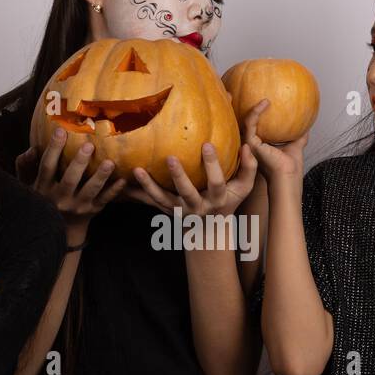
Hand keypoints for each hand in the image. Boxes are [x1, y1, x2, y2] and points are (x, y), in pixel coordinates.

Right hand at [17, 129, 124, 242]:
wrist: (60, 228)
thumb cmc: (44, 198)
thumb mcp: (28, 184)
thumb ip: (25, 166)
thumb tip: (32, 149)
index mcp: (44, 188)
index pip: (47, 167)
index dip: (53, 149)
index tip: (61, 130)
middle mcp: (60, 198)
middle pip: (70, 179)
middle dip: (79, 162)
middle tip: (89, 145)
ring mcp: (78, 206)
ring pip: (90, 190)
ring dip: (100, 177)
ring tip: (110, 163)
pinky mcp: (93, 211)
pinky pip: (105, 200)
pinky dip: (114, 191)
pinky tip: (123, 180)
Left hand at [124, 131, 259, 219]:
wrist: (208, 230)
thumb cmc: (228, 201)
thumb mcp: (243, 189)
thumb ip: (249, 168)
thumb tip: (248, 147)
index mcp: (217, 199)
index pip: (216, 182)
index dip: (212, 165)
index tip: (206, 144)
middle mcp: (197, 207)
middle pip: (187, 193)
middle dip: (179, 177)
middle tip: (170, 158)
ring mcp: (180, 211)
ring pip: (163, 199)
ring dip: (149, 186)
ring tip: (137, 170)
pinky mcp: (166, 211)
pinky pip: (150, 202)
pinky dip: (138, 193)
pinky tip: (125, 181)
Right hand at [242, 99, 307, 182]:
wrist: (288, 175)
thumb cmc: (290, 166)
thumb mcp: (296, 146)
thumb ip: (298, 136)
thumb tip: (307, 125)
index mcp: (262, 146)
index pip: (258, 129)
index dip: (260, 116)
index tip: (269, 105)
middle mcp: (254, 145)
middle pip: (249, 124)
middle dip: (252, 111)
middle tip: (263, 100)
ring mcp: (250, 145)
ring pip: (247, 122)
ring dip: (254, 109)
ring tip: (265, 100)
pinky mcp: (251, 143)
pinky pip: (250, 123)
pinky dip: (256, 112)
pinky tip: (264, 104)